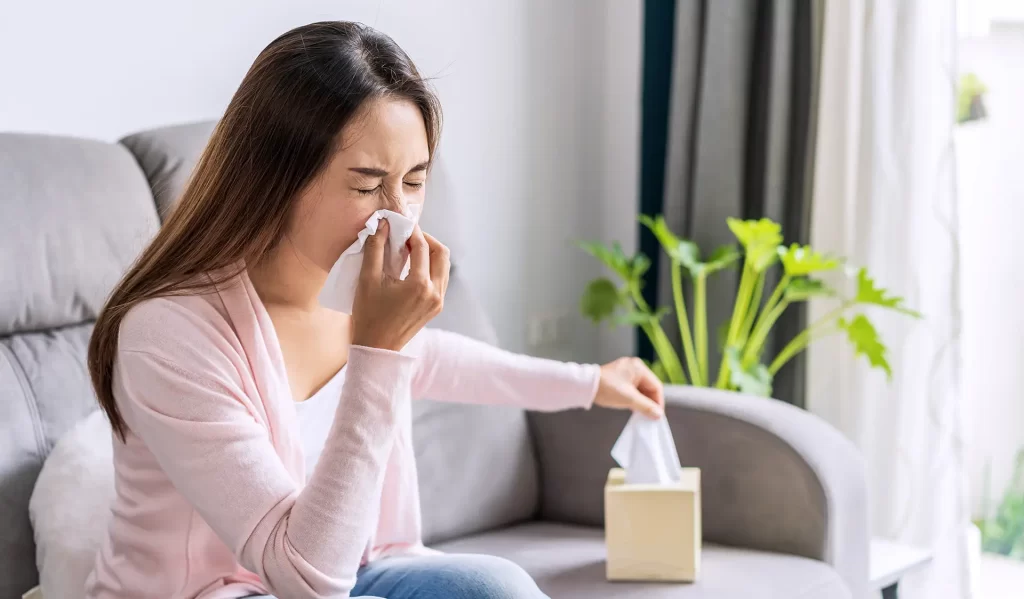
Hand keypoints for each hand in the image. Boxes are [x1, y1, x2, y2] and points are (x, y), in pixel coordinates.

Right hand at [352, 221, 450, 350]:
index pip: (421, 247)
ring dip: (430, 253)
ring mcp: (438, 301)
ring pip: (443, 266)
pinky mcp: (436, 307)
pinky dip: (430, 267)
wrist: (376, 347)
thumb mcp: (367, 279)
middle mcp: (435, 292)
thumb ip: (375, 248)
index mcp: (419, 285)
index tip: (400, 223)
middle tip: (407, 236)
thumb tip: (383, 224)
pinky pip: (440, 279)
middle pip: (441, 253)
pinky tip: (413, 266)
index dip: (411, 231)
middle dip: (426, 239)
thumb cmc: (368, 315)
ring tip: (409, 249)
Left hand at [593, 357, 664, 418]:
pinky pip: (633, 388)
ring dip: (642, 401)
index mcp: (639, 368)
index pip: (656, 386)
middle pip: (649, 387)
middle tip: (649, 416)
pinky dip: (634, 398)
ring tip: (641, 413)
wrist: (585, 386)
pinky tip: (633, 407)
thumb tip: (659, 414)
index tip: (657, 415)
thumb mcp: (629, 399)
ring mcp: (627, 371)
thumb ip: (646, 407)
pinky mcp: (620, 377)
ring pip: (641, 389)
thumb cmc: (607, 389)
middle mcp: (634, 367)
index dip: (658, 402)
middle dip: (649, 402)